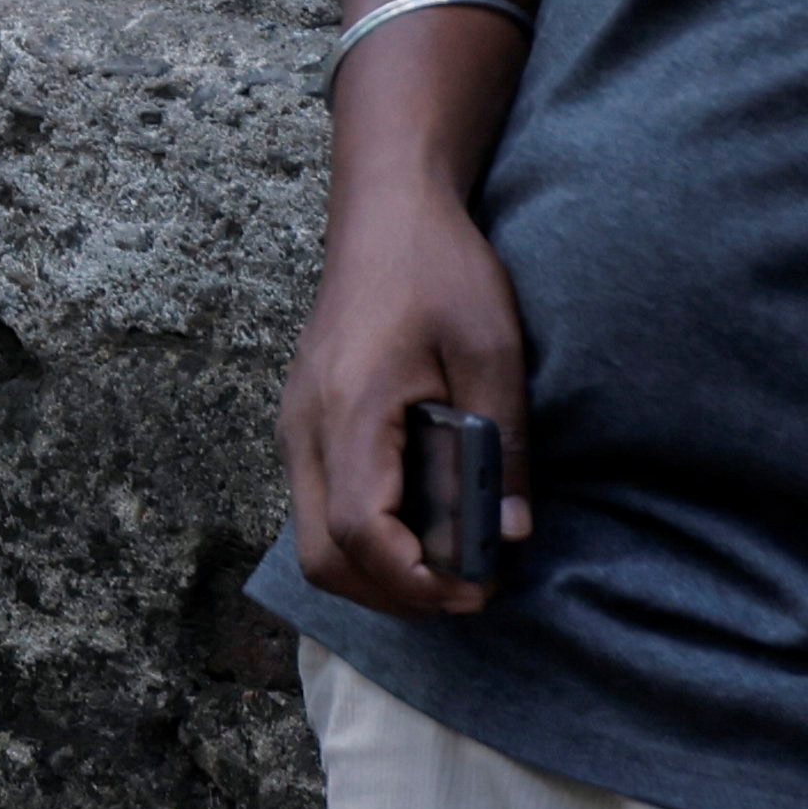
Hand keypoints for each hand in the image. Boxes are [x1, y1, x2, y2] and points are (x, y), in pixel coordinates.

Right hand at [279, 176, 538, 620]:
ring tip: (448, 568)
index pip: (360, 533)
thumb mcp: (492, 349)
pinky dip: (364, 544)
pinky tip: (420, 528)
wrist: (385, 213)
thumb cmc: (438, 269)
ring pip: (314, 545)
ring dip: (377, 576)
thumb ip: (504, 444)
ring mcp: (296, 431)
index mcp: (349, 411)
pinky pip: (318, 513)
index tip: (475, 589)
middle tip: (467, 590)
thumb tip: (511, 533)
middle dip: (394, 595)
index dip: (416, 581)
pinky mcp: (304, 428)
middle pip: (324, 559)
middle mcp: (306, 431)